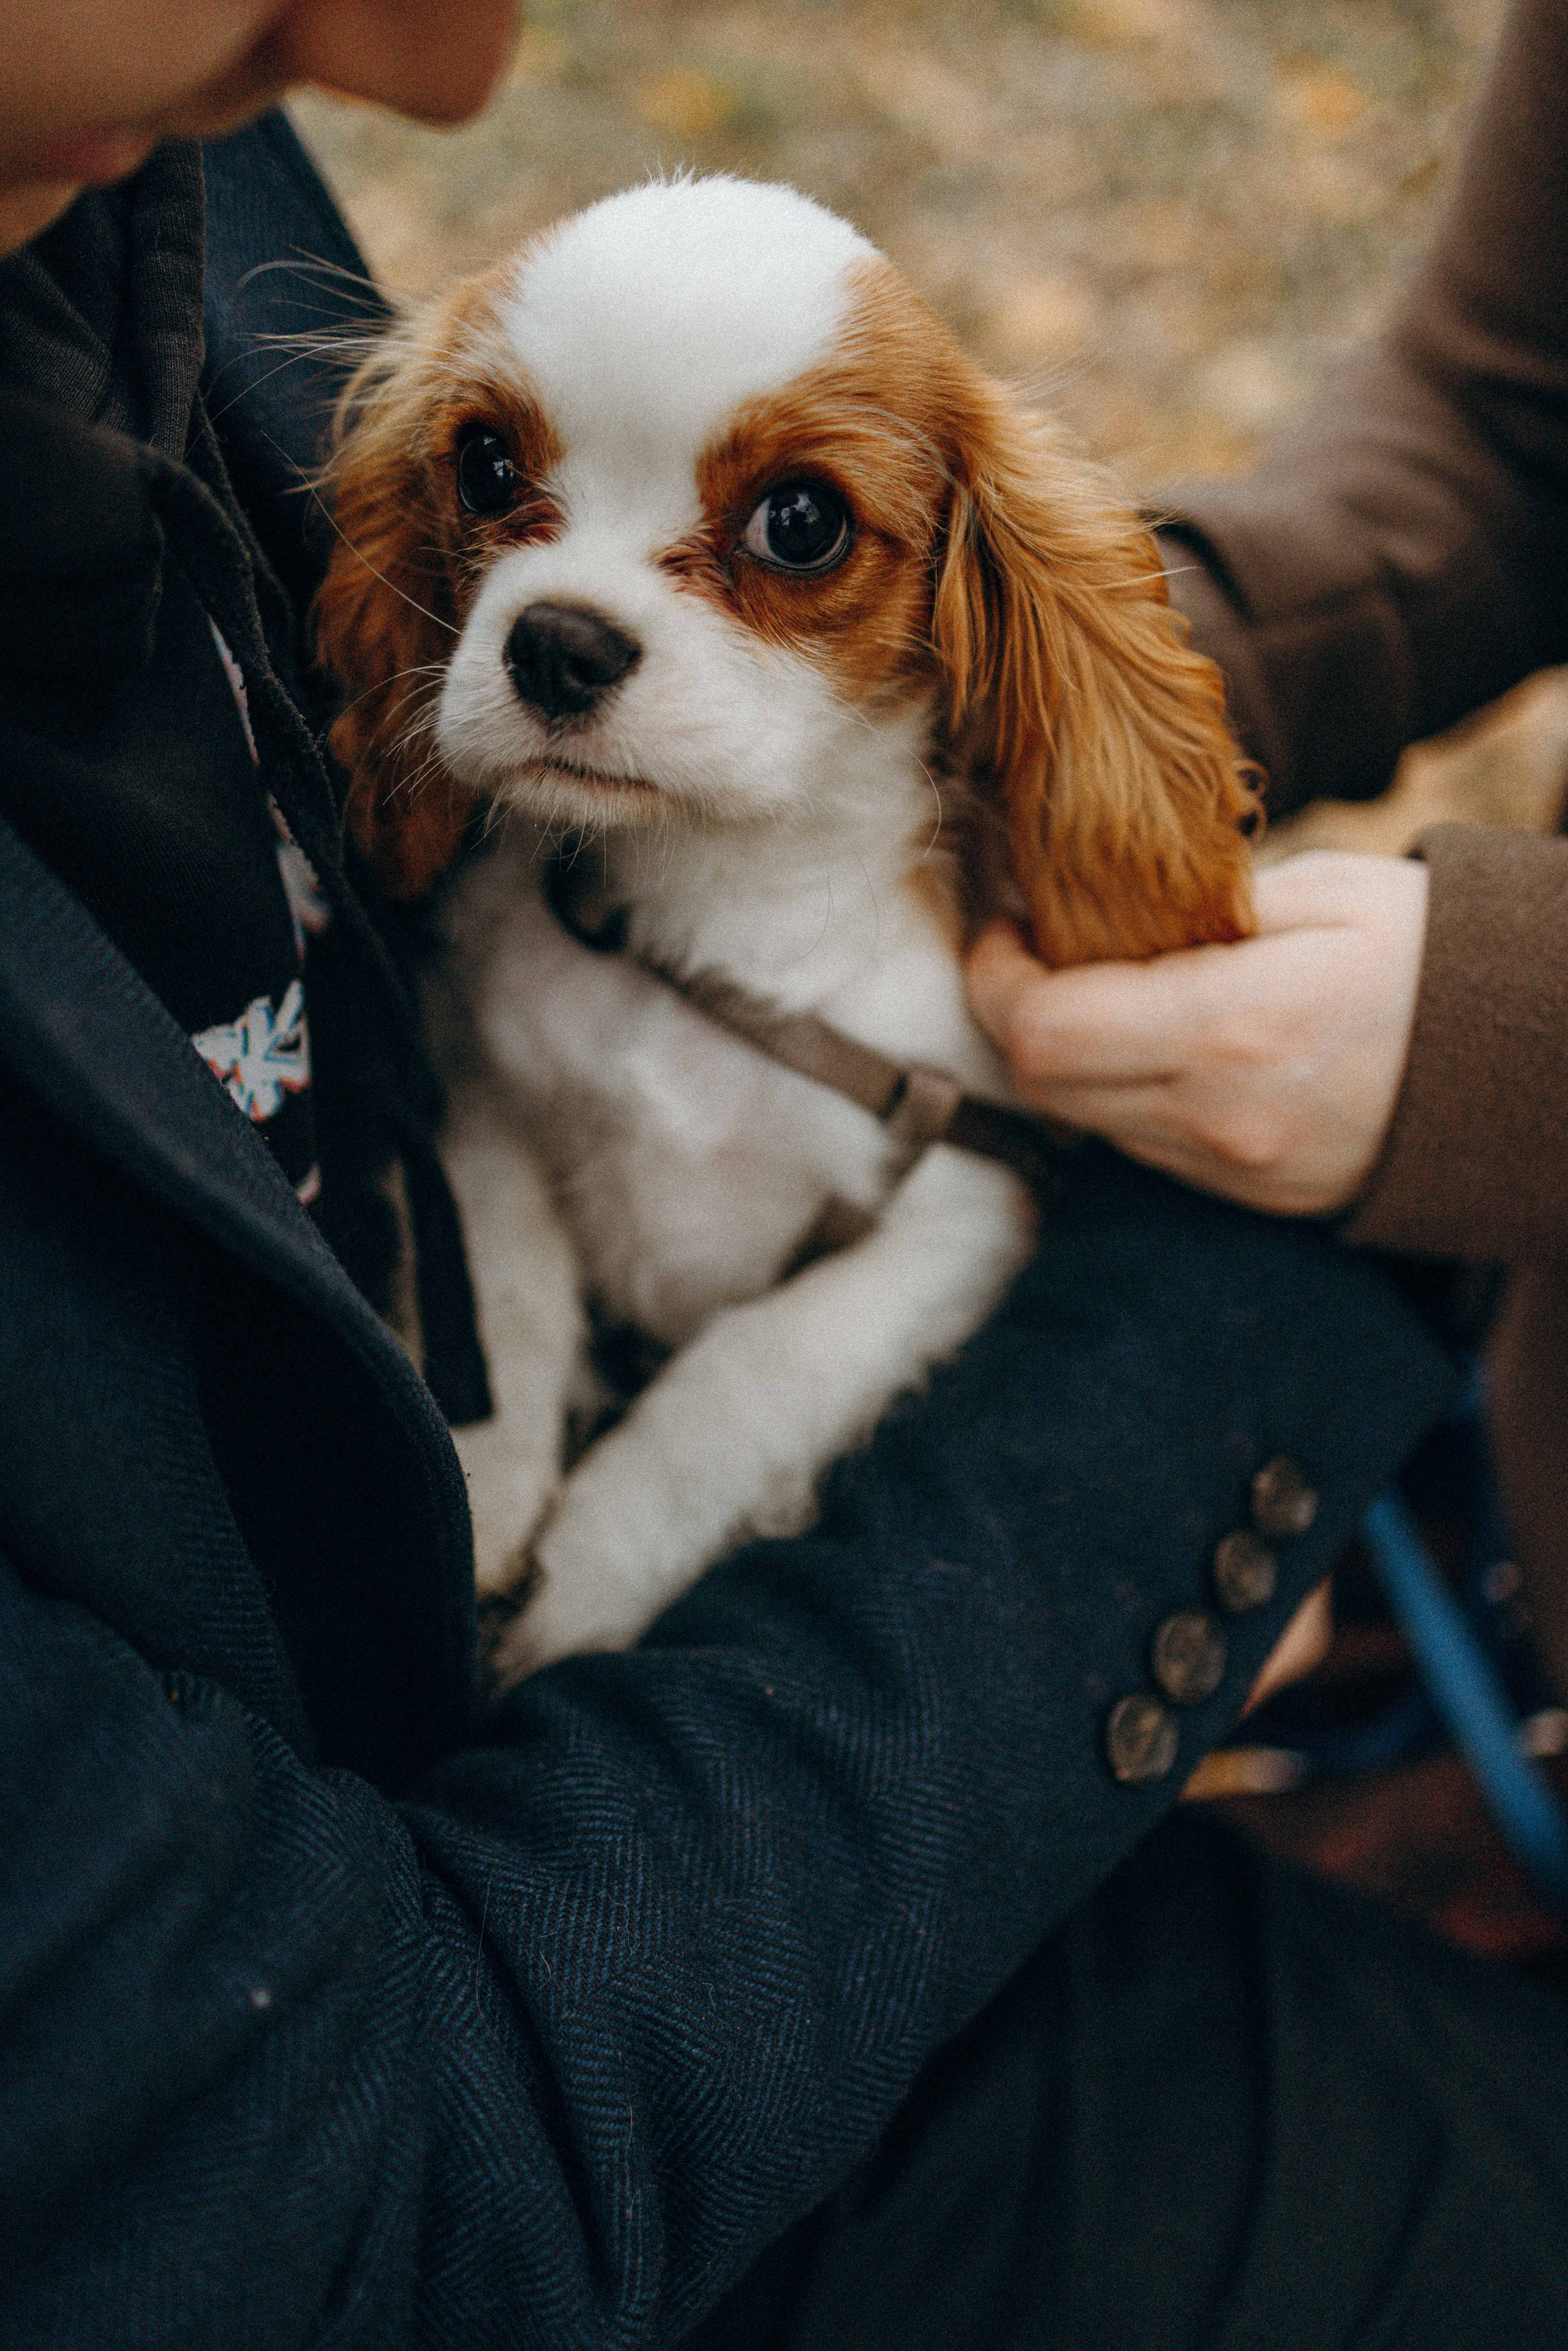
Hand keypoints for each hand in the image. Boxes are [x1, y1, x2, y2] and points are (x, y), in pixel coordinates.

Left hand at [967, 851, 1428, 1217]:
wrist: (1528, 1068)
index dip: (995, 977)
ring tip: (1098, 988)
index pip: (1043, 1028)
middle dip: (1016, 1013)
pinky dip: (1120, 1093)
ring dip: (1067, 1056)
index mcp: (1231, 1027)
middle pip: (1044, 1085)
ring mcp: (1231, 1170)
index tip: (1007, 924)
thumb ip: (1194, 905)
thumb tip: (1093, 909)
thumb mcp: (1319, 892)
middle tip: (1035, 949)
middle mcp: (1216, 1117)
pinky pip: (1140, 1147)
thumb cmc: (1425, 955)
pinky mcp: (1247, 1197)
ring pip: (1086, 1121)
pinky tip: (1151, 1040)